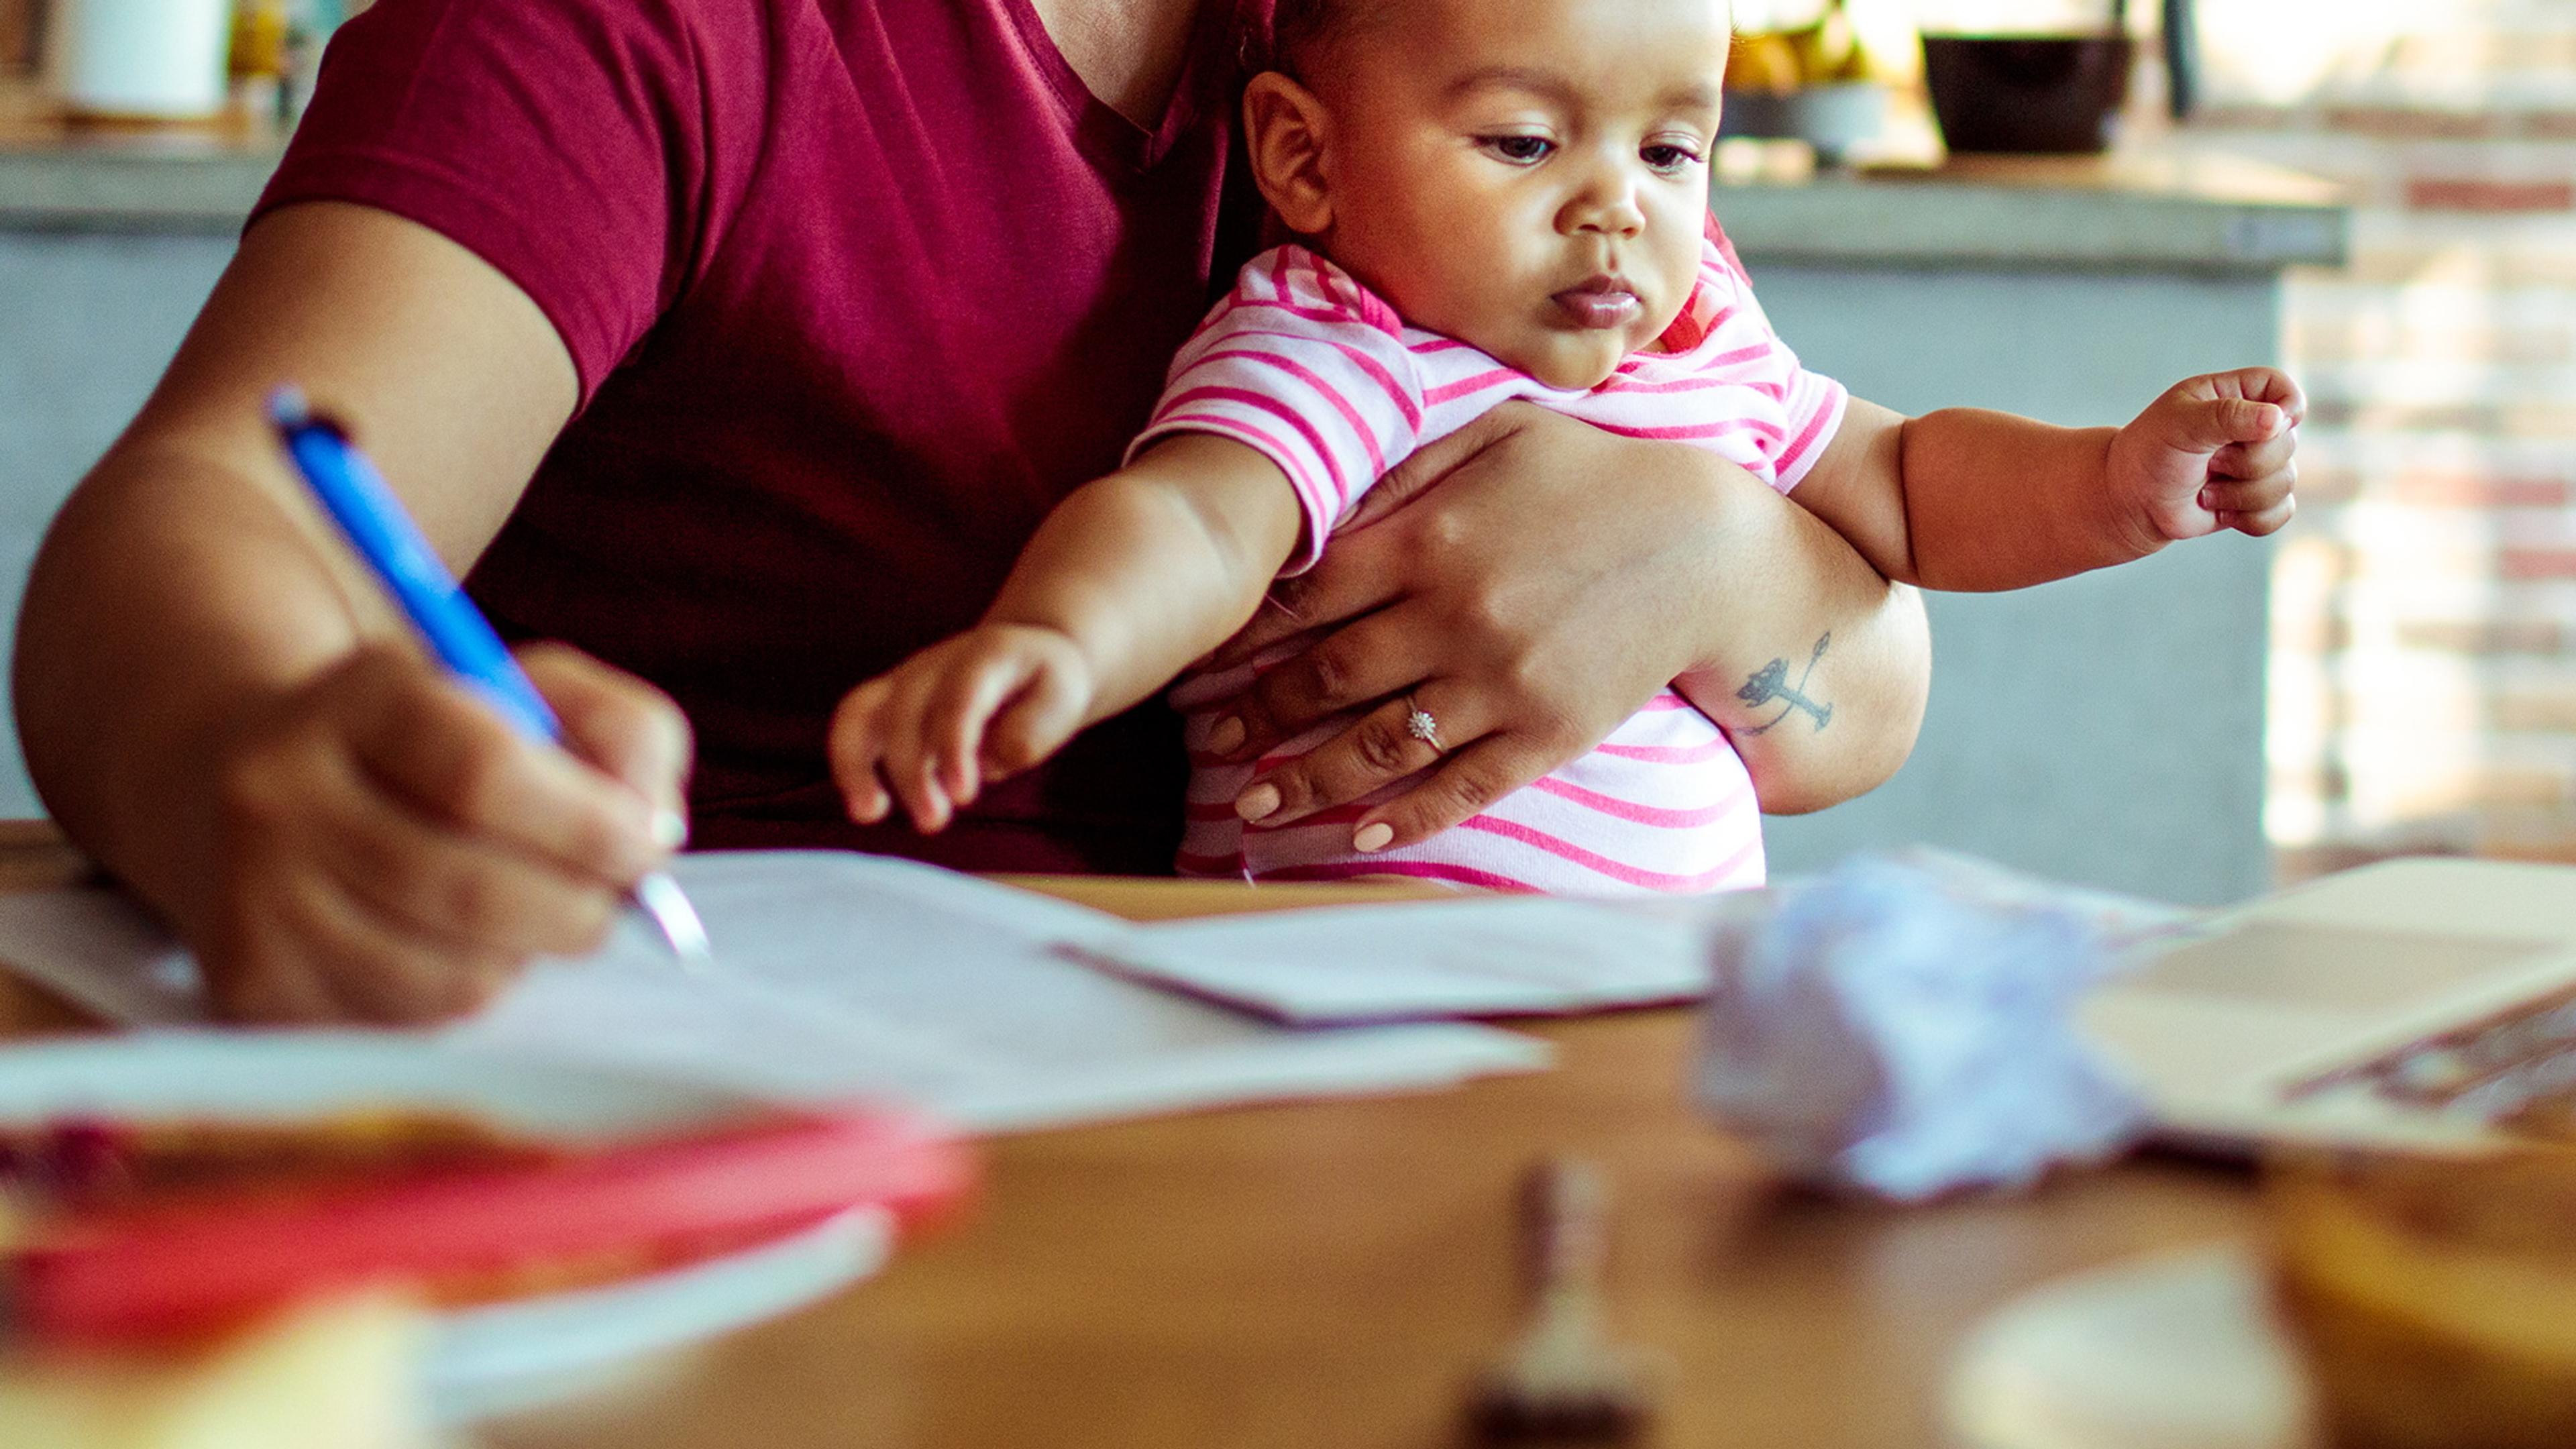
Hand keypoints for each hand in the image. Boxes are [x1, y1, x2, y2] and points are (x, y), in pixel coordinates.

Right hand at [203, 642, 689, 1023]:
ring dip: (527, 956)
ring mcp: (256, 894)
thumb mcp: (535, 694)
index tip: (645, 847)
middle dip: (577, 909)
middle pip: (470, 889)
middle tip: (612, 903)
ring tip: (530, 914)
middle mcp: (282, 792)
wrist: (249, 789)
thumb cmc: (440, 744)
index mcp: (360, 697)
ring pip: (451, 972)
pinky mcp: (253, 980)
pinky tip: (460, 944)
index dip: (587, 825)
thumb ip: (624, 734)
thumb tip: (655, 829)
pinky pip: (411, 1019)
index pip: (483, 773)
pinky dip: (469, 991)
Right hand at [830, 624, 1094, 832]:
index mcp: (987, 655)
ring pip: (862, 710)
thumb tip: (996, 759)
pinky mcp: (889, 699)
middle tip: (932, 822)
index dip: (955, 745)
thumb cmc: (1045, 684)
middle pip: (906, 710)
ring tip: (869, 813)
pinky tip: (867, 808)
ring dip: (858, 764)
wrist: (1030, 655)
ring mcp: (907, 678)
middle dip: (912, 771)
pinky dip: (850, 764)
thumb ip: (1034, 730)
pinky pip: (853, 724)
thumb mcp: (1063, 700)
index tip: (963, 796)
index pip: (961, 696)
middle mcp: (937, 662)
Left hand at [1199, 403, 1723, 853]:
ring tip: (1251, 808)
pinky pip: (1459, 786)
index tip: (1203, 656)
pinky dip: (1402, 819)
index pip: (1308, 596)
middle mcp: (1455, 616)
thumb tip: (1318, 512)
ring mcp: (1501, 682)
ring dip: (1305, 783)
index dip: (1246, 631)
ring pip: (1379, 745)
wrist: (1708, 546)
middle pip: (1327, 678)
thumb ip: (1404, 470)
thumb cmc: (1594, 478)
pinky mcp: (1546, 733)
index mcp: (1430, 537)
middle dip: (1257, 714)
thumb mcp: (1497, 435)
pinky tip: (1354, 837)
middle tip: (1209, 737)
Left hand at [2107, 368, 2304, 545]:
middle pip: (2287, 442)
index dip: (2287, 407)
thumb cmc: (2149, 454)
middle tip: (2207, 462)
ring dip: (2240, 494)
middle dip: (2246, 462)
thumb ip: (2228, 415)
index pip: (2283, 388)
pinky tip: (2220, 512)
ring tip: (2204, 491)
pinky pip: (2281, 512)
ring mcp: (2257, 463)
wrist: (2131, 502)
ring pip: (2286, 481)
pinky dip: (2250, 519)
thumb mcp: (2181, 424)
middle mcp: (2252, 427)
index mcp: (2235, 395)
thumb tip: (2279, 419)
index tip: (2267, 425)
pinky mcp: (2256, 498)